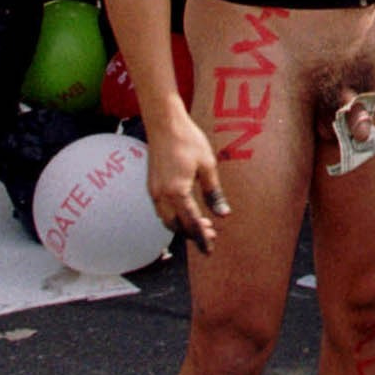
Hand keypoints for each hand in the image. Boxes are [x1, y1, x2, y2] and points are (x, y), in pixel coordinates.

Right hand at [146, 103, 228, 254]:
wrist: (165, 124)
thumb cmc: (188, 141)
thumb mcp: (208, 167)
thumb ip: (214, 193)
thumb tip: (223, 214)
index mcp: (177, 192)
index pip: (191, 223)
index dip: (202, 238)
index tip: (210, 250)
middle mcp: (161, 195)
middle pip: (176, 226)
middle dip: (192, 234)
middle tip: (212, 235)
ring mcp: (153, 190)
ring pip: (166, 219)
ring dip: (182, 226)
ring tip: (202, 225)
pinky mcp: (152, 184)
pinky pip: (162, 209)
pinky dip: (174, 216)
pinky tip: (188, 212)